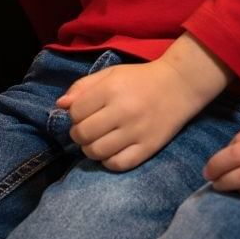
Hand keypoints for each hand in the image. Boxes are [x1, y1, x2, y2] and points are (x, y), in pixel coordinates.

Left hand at [57, 38, 229, 171]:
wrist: (179, 86)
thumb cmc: (140, 79)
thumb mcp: (110, 74)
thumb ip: (83, 86)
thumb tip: (60, 105)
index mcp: (111, 90)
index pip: (76, 112)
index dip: (73, 115)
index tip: (82, 114)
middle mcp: (123, 111)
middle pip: (83, 134)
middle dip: (78, 134)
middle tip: (86, 130)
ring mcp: (136, 131)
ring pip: (97, 151)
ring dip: (90, 149)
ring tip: (96, 142)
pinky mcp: (149, 147)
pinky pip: (119, 164)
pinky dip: (108, 162)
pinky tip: (110, 152)